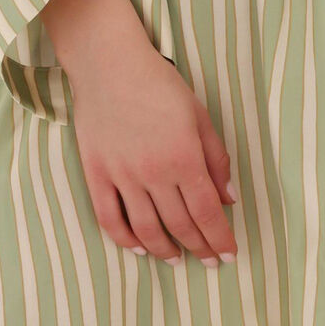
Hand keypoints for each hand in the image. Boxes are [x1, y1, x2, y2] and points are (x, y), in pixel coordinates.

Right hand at [40, 0, 239, 264]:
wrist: (109, 64)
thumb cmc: (160, 85)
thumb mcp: (200, 116)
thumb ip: (217, 159)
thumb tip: (229, 199)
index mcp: (184, 157)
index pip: (207, 212)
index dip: (220, 238)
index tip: (229, 255)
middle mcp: (154, 172)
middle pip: (180, 225)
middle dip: (199, 248)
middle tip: (210, 261)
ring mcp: (122, 175)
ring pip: (146, 229)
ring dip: (164, 251)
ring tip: (176, 260)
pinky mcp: (96, 173)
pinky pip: (109, 218)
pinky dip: (125, 239)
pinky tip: (138, 249)